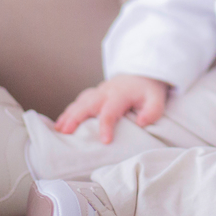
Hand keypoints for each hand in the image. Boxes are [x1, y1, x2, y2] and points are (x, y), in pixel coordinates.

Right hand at [53, 74, 168, 142]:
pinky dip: (68, 112)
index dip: (106, 126)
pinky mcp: (94, 94)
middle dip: (75, 118)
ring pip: (79, 102)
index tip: (105, 141)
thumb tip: (142, 122)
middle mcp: (106, 92)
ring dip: (68, 115)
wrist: (143, 74)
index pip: (110, 111)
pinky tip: (61, 124)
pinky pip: (79, 102)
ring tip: (58, 130)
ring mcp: (98, 92)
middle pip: (87, 104)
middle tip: (66, 133)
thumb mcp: (157, 99)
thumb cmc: (148, 90)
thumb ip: (152, 111)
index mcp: (120, 94)